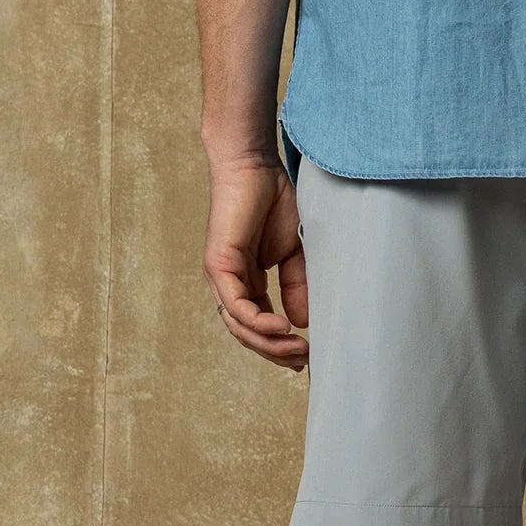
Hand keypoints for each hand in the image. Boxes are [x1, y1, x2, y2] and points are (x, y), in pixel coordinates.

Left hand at [202, 157, 308, 369]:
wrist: (255, 165)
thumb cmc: (274, 200)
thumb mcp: (295, 253)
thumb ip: (296, 286)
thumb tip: (301, 323)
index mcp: (247, 283)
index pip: (258, 327)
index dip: (280, 346)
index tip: (307, 357)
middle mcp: (230, 284)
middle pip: (247, 334)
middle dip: (276, 353)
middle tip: (303, 361)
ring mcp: (221, 277)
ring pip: (239, 327)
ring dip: (268, 344)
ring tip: (297, 350)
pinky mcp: (218, 265)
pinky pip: (236, 307)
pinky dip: (258, 323)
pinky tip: (283, 329)